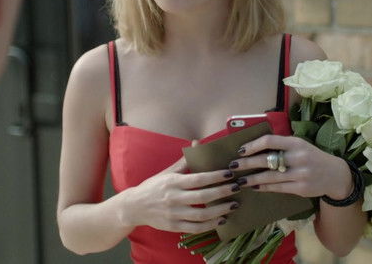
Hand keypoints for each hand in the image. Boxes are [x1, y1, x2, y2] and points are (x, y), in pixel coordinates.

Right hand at [120, 149, 240, 233]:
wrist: (134, 207)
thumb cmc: (153, 187)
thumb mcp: (167, 172)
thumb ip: (184, 161)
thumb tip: (198, 143)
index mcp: (173, 182)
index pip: (198, 179)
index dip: (216, 176)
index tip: (230, 173)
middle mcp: (173, 199)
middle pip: (203, 197)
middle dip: (222, 192)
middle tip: (237, 188)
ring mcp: (174, 214)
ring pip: (201, 215)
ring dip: (220, 211)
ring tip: (233, 205)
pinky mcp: (174, 227)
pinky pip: (196, 228)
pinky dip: (210, 225)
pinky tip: (221, 220)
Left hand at [229, 135, 352, 199]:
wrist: (335, 174)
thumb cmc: (312, 157)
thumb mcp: (300, 145)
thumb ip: (281, 144)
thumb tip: (254, 147)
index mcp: (296, 143)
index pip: (270, 141)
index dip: (253, 145)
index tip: (240, 150)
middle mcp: (298, 157)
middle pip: (266, 160)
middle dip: (246, 163)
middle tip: (233, 166)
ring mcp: (301, 174)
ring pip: (270, 176)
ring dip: (252, 179)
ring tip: (240, 180)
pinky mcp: (301, 188)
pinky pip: (278, 187)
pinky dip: (264, 187)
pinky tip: (255, 187)